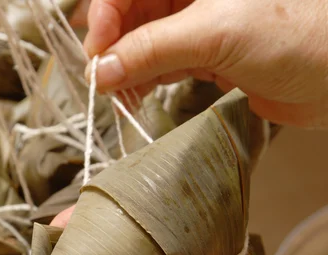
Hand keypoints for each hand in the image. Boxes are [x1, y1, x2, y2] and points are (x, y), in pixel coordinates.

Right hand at [72, 0, 327, 127]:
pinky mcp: (208, 55)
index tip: (96, 56)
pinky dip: (146, 81)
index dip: (105, 18)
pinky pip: (163, 64)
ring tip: (119, 98)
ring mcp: (199, 25)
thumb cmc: (298, 33)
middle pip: (131, 16)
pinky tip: (137, 96)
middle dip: (113, 49)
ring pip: (145, 43)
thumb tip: (100, 71)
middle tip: (102, 83)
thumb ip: (151, 50)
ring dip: (127, 70)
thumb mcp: (215, 33)